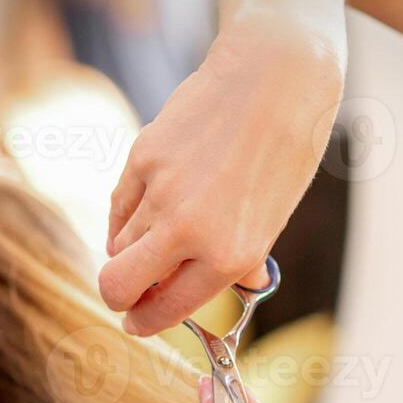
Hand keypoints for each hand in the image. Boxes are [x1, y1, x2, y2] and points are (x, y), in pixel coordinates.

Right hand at [100, 17, 344, 335]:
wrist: (274, 79)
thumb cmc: (284, 150)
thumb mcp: (274, 217)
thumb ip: (244, 258)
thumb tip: (238, 286)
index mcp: (230, 255)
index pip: (167, 308)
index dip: (145, 322)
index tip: (136, 323)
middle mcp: (190, 230)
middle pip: (118, 286)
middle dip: (119, 299)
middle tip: (127, 296)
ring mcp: (160, 193)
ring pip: (118, 245)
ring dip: (130, 253)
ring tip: (157, 239)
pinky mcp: (141, 158)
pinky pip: (120, 207)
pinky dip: (126, 219)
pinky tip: (145, 214)